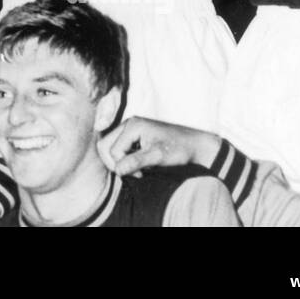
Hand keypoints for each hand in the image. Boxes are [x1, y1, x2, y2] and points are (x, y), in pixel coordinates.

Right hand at [97, 116, 219, 176]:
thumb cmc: (179, 149)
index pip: (112, 150)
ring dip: (119, 161)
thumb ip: (136, 161)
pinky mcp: (134, 135)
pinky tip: (139, 164)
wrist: (195, 145)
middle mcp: (128, 124)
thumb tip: (117, 170)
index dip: (123, 166)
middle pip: (104, 145)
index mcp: (132, 125)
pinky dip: (124, 158)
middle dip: (115, 163)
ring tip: (137, 169)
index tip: (141, 175)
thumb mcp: (159, 157)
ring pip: (109, 146)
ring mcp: (130, 129)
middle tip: (134, 174)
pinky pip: (118, 147)